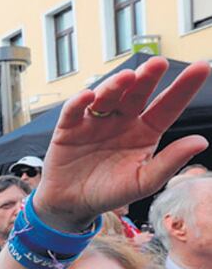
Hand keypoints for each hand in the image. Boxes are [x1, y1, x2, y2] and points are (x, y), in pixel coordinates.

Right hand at [35, 57, 209, 230]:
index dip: (183, 88)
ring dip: (116, 85)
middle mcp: (122, 121)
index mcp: (145, 132)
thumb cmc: (109, 192)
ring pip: (107, 97)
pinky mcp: (69, 128)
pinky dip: (79, 102)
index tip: (201, 67)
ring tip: (126, 77)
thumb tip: (201, 142)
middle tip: (158, 63)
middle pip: (137, 94)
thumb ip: (170, 162)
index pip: (167, 106)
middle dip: (147, 77)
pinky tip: (88, 96)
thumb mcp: (143, 182)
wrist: (72, 204)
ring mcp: (96, 122)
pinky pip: (74, 111)